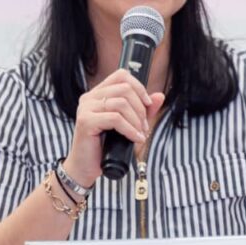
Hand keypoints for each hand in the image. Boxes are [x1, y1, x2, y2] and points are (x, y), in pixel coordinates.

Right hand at [63, 69, 165, 184]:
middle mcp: (90, 97)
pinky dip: (130, 130)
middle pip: (124, 88)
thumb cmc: (106, 147)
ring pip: (121, 103)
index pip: (121, 75)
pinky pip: (115, 119)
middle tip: (144, 127)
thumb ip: (144, 110)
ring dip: (136, 120)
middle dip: (140, 108)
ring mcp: (86, 108)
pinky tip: (135, 139)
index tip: (147, 105)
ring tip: (140, 134)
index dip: (139, 87)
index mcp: (98, 94)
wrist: (86, 168)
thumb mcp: (131, 126)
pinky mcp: (85, 121)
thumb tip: (159, 96)